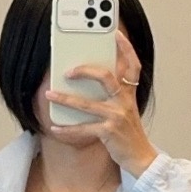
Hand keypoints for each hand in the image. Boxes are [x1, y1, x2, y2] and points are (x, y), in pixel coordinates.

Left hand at [46, 29, 157, 177]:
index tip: (115, 32)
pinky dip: (67, 130)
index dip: (125, 47)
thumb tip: (87, 82)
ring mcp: (117, 116)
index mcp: (129, 93)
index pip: (132, 64)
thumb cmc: (129, 134)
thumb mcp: (126, 109)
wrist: (141, 158)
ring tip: (49, 95)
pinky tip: (55, 128)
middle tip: (67, 71)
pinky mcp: (109, 132)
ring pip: (87, 103)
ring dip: (65, 99)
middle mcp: (124, 101)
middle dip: (84, 70)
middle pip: (105, 76)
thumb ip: (114, 94)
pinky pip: (83, 129)